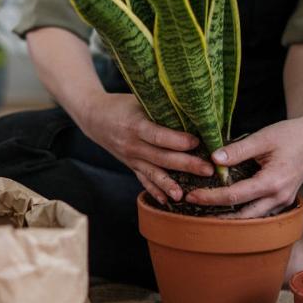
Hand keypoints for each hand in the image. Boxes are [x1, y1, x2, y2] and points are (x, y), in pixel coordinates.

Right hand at [76, 93, 213, 203]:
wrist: (94, 118)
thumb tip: (191, 109)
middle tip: (208, 170)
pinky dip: (155, 191)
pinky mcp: (131, 166)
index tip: (197, 142)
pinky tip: (167, 201)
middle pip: (161, 157)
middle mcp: (132, 144)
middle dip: (186, 165)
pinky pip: (143, 180)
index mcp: (135, 125)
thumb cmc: (121, 105)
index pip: (158, 136)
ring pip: (153, 173)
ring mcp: (130, 158)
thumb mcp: (138, 100)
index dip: (177, 140)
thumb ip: (160, 107)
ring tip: (185, 195)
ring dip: (170, 185)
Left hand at [186, 109, 302, 217]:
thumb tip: (213, 160)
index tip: (192, 196)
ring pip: (253, 218)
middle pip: (243, 215)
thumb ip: (238, 150)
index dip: (211, 197)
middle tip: (193, 208)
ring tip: (206, 212)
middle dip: (217, 214)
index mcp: (273, 182)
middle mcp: (280, 197)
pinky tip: (227, 207)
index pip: (235, 196)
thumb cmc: (291, 134)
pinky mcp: (283, 200)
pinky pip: (261, 212)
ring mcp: (284, 201)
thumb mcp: (263, 137)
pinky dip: (243, 212)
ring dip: (230, 217)